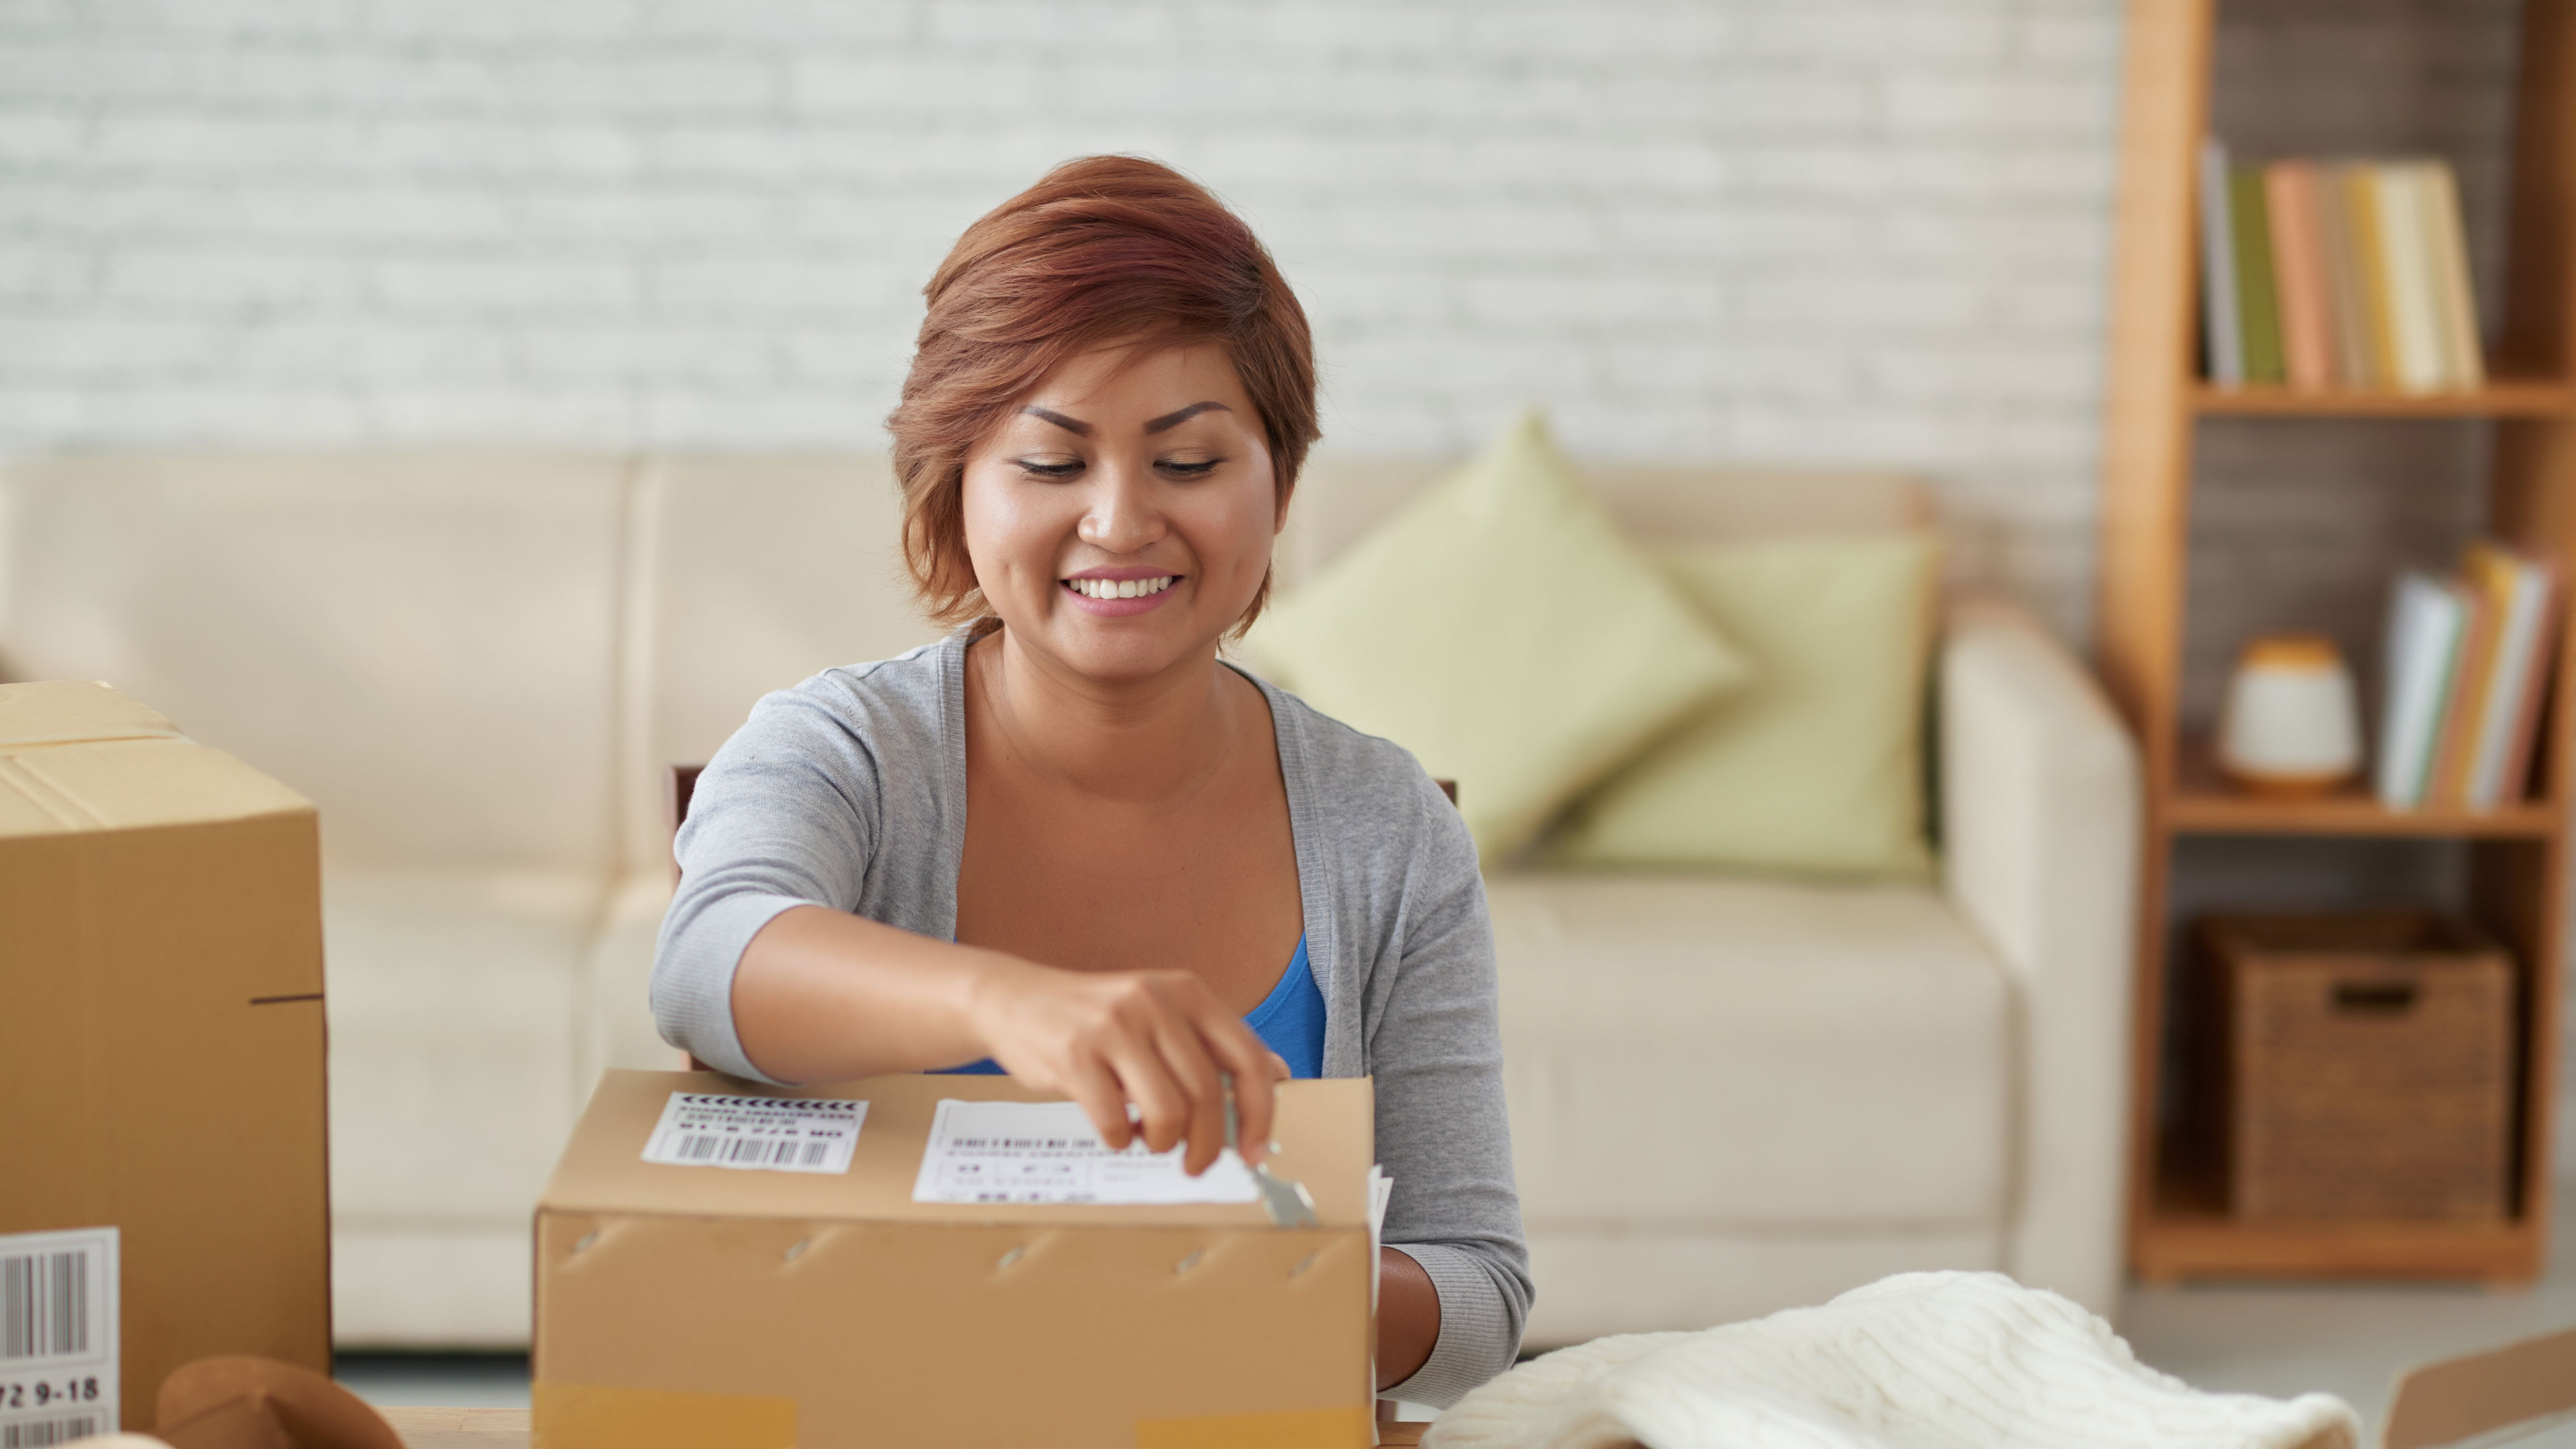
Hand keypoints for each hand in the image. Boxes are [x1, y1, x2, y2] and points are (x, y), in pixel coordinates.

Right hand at [965, 960, 1289, 1174]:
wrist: (1015, 1000)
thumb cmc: (1097, 1018)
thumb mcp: (1162, 1014)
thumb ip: (1213, 1044)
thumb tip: (1278, 1074)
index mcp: (1188, 993)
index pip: (1247, 1058)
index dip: (1260, 1113)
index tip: (1254, 1151)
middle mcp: (1155, 1002)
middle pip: (1207, 1094)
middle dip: (1208, 1144)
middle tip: (1195, 1163)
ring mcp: (1114, 1026)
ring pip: (1167, 1113)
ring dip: (1164, 1144)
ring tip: (1149, 1139)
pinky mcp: (1075, 1053)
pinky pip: (1115, 1121)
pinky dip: (1120, 1141)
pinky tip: (1114, 1129)